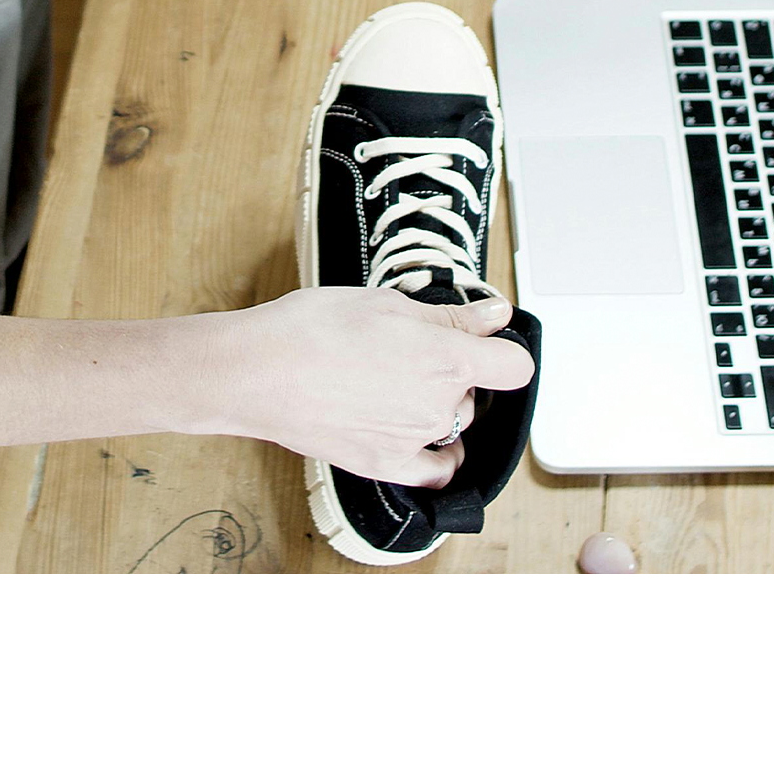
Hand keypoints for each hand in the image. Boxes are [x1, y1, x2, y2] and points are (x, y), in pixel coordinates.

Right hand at [198, 287, 534, 487]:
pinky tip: (420, 435)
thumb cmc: (312, 330)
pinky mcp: (385, 464)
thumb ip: (452, 317)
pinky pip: (435, 470)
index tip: (485, 339)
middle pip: (476, 391)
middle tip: (409, 348)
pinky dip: (438, 455)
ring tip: (389, 380)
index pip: (515, 366)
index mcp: (447, 360)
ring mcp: (414, 441)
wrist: (258, 371)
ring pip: (451, 423)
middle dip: (455, 371)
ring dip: (436, 404)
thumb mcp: (388, 303)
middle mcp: (438, 406)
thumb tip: (495, 315)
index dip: (502, 348)